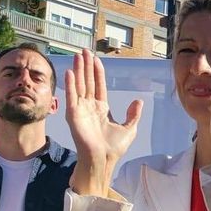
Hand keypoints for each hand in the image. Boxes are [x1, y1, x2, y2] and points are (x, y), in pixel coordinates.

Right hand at [67, 49, 142, 196]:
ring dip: (79, 70)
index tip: (96, 59)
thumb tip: (139, 100)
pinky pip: (72, 96)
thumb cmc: (114, 148)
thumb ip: (134, 114)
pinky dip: (71, 84)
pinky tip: (70, 72)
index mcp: (101, 108)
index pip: (99, 85)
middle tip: (84, 51)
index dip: (97, 72)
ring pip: (80, 85)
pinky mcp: (73, 115)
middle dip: (86, 66)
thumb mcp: (129, 128)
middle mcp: (89, 107)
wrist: (103, 159)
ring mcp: (81, 110)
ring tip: (78, 56)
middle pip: (88, 81)